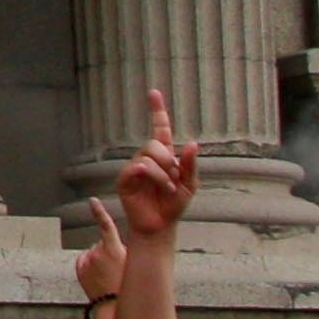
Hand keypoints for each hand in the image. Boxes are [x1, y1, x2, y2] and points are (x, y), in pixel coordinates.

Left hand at [74, 217, 125, 308]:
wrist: (112, 307)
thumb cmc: (127, 286)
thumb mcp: (132, 264)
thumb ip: (123, 250)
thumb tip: (115, 243)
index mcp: (113, 249)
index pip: (106, 225)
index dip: (99, 212)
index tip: (93, 201)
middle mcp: (97, 252)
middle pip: (102, 243)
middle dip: (107, 251)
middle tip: (116, 269)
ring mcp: (86, 260)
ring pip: (93, 253)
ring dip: (98, 259)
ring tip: (107, 276)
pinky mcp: (79, 268)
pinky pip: (84, 260)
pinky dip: (89, 265)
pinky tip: (97, 276)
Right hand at [112, 88, 197, 247]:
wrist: (161, 226)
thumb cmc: (174, 206)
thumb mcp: (190, 185)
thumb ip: (191, 164)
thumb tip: (193, 143)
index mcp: (163, 156)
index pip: (159, 128)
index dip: (157, 110)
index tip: (154, 92)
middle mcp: (147, 158)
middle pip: (154, 143)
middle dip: (168, 160)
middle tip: (174, 178)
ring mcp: (134, 168)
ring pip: (148, 156)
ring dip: (164, 174)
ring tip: (168, 189)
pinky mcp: (125, 180)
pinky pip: (137, 168)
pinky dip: (152, 176)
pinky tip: (159, 188)